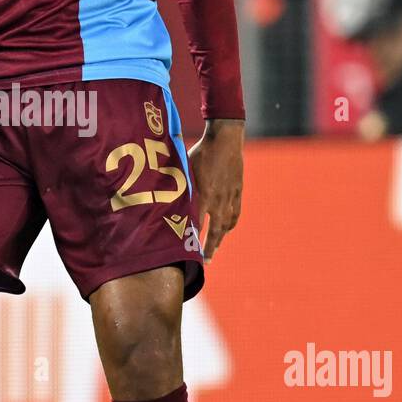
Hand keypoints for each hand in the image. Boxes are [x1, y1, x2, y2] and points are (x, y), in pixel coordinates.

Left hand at [188, 118, 243, 260]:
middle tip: (204, 262)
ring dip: (220, 239)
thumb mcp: (185, 168)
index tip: (186, 254)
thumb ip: (179, 186)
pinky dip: (230, 224)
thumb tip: (164, 198)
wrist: (226, 140)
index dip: (192, 240)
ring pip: (226, 225)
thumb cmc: (201, 152)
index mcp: (203, 195)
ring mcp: (230, 197)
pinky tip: (226, 230)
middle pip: (214, 231)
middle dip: (209, 248)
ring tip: (213, 250)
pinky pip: (235, 214)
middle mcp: (218, 200)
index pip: (196, 225)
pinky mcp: (237, 192)